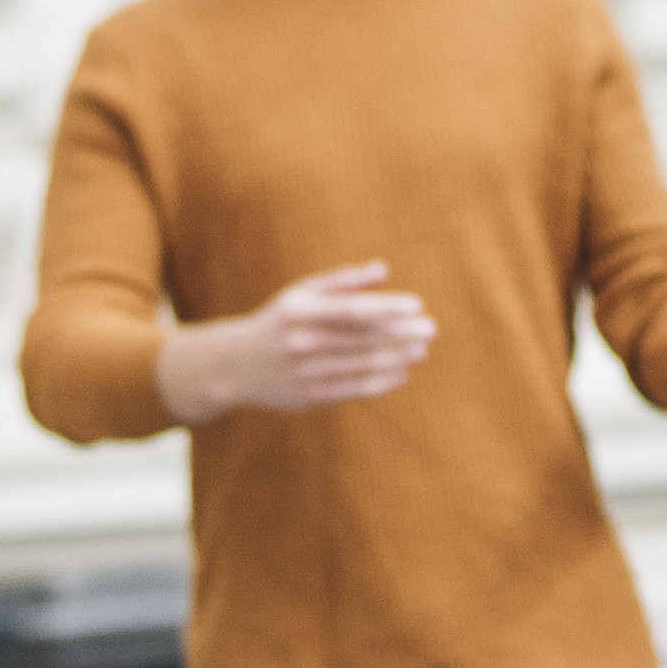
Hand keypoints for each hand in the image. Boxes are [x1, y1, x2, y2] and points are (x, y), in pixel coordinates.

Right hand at [158, 261, 432, 422]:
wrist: (236, 365)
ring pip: (361, 365)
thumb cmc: (279, 321)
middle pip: (362, 339)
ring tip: (420, 350)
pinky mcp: (309, 398)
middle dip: (400, 334)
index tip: (417, 306)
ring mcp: (305, 373)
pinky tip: (401, 372)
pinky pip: (353, 390)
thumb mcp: (301, 294)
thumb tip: (384, 270)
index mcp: (300, 312)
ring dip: (396, 358)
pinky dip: (381, 381)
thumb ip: (342, 281)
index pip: (352, 310)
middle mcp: (301, 342)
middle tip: (430, 330)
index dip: (387, 308)